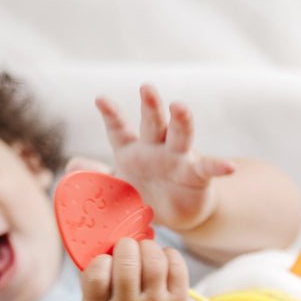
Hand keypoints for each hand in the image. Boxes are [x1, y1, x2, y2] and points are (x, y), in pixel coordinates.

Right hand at [80, 237, 188, 300]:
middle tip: (125, 250)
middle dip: (125, 246)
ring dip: (146, 246)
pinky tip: (159, 261)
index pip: (97, 274)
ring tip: (142, 253)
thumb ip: (91, 277)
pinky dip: (167, 253)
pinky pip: (176, 263)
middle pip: (127, 261)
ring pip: (154, 258)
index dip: (101, 260)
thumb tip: (103, 237)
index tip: (105, 263)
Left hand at [95, 84, 234, 230]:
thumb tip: (72, 166)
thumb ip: (96, 177)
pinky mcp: (197, 176)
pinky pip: (207, 170)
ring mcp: (178, 159)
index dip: (111, 114)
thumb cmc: (144, 192)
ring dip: (181, 120)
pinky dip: (218, 167)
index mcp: (132, 150)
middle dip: (150, 105)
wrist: (176, 212)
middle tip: (146, 88)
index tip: (100, 99)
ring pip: (180, 135)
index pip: (119, 129)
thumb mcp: (116, 187)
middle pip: (153, 123)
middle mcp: (156, 148)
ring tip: (180, 106)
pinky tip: (228, 167)